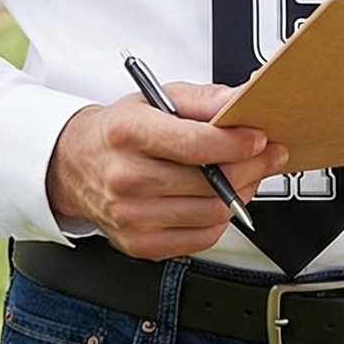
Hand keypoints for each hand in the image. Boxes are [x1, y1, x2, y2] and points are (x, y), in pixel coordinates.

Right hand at [45, 82, 287, 258]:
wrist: (75, 165)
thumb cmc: (119, 132)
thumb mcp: (155, 98)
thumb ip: (202, 98)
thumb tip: (239, 100)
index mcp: (127, 133)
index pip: (194, 144)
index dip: (236, 143)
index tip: (259, 138)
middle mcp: (124, 177)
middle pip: (208, 182)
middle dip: (251, 167)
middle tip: (268, 155)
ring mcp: (130, 216)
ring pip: (210, 213)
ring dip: (241, 194)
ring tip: (246, 175)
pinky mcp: (139, 245)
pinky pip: (200, 239)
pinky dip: (220, 220)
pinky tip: (220, 199)